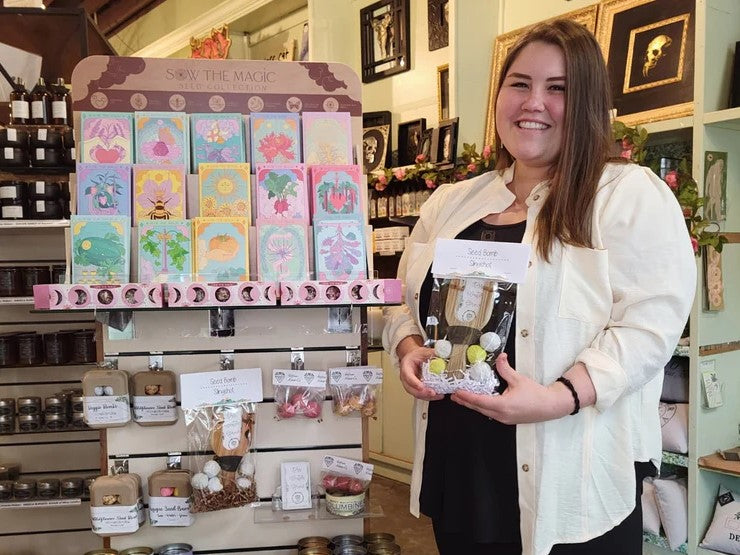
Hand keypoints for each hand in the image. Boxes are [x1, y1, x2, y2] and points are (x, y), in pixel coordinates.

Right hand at [399, 345, 442, 400]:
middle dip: (422, 393)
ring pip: (416, 394)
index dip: (414, 383)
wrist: (413, 358)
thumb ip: (433, 354)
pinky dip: (429, 396)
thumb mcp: (424, 352)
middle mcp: (406, 377)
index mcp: (406, 367)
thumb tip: (443, 355)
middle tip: (433, 393)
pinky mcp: (416, 389)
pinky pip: (421, 395)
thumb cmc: (417, 356)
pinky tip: (438, 395)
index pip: (408, 376)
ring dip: (427, 396)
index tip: (422, 387)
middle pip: (411, 388)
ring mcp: (410, 384)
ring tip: (438, 395)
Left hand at [451, 353, 572, 423]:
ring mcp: (504, 419)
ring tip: (463, 398)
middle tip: (454, 395)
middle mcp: (501, 415)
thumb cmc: (537, 395)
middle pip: (478, 408)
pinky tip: (479, 402)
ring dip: (473, 405)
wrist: (551, 406)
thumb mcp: (518, 379)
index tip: (457, 392)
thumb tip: (500, 357)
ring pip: (483, 412)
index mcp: (503, 405)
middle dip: (465, 402)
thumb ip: (505, 368)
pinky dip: (482, 407)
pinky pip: (490, 414)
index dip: (466, 397)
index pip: (479, 401)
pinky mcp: (507, 419)